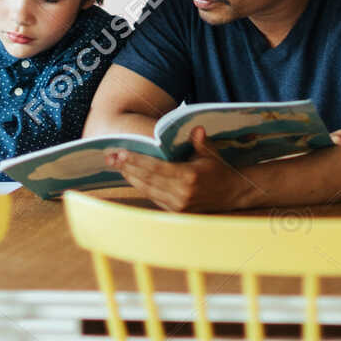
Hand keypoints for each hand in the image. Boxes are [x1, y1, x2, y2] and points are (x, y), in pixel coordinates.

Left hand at [107, 127, 252, 212]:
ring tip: (115, 164)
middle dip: (126, 167)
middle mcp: (181, 194)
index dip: (136, 161)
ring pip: (146, 189)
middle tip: (109, 156)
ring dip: (129, 176)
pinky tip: (130, 175)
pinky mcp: (175, 211)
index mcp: (189, 177)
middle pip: (147, 179)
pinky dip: (140, 185)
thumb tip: (196, 128)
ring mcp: (178, 205)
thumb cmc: (218, 169)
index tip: (120, 153)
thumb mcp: (211, 153)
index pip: (155, 168)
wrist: (231, 194)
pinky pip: (152, 196)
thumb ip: (201, 141)